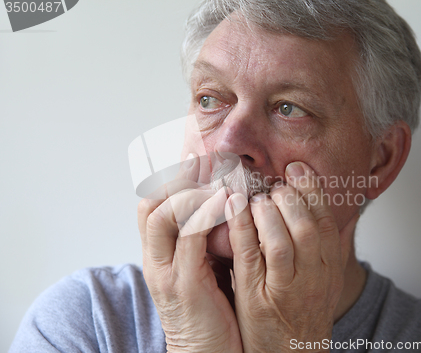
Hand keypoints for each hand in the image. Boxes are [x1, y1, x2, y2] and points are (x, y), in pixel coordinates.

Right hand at [138, 154, 241, 352]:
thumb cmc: (209, 310)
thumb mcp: (202, 269)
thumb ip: (204, 241)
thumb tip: (223, 206)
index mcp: (159, 255)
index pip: (150, 206)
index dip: (168, 179)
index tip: (194, 158)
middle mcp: (156, 260)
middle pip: (149, 205)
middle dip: (174, 177)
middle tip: (201, 158)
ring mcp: (166, 273)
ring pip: (161, 217)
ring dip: (188, 189)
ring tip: (212, 171)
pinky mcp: (185, 286)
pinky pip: (190, 240)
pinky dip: (205, 213)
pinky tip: (224, 198)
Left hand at [226, 161, 358, 352]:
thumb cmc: (303, 314)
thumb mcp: (327, 282)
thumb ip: (331, 248)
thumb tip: (340, 215)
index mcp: (329, 269)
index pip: (325, 221)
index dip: (312, 191)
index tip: (297, 169)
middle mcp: (312, 278)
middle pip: (307, 227)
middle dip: (290, 197)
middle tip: (276, 184)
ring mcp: (285, 288)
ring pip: (281, 241)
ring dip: (268, 211)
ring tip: (258, 197)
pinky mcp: (258, 297)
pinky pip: (250, 256)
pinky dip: (242, 227)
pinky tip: (234, 207)